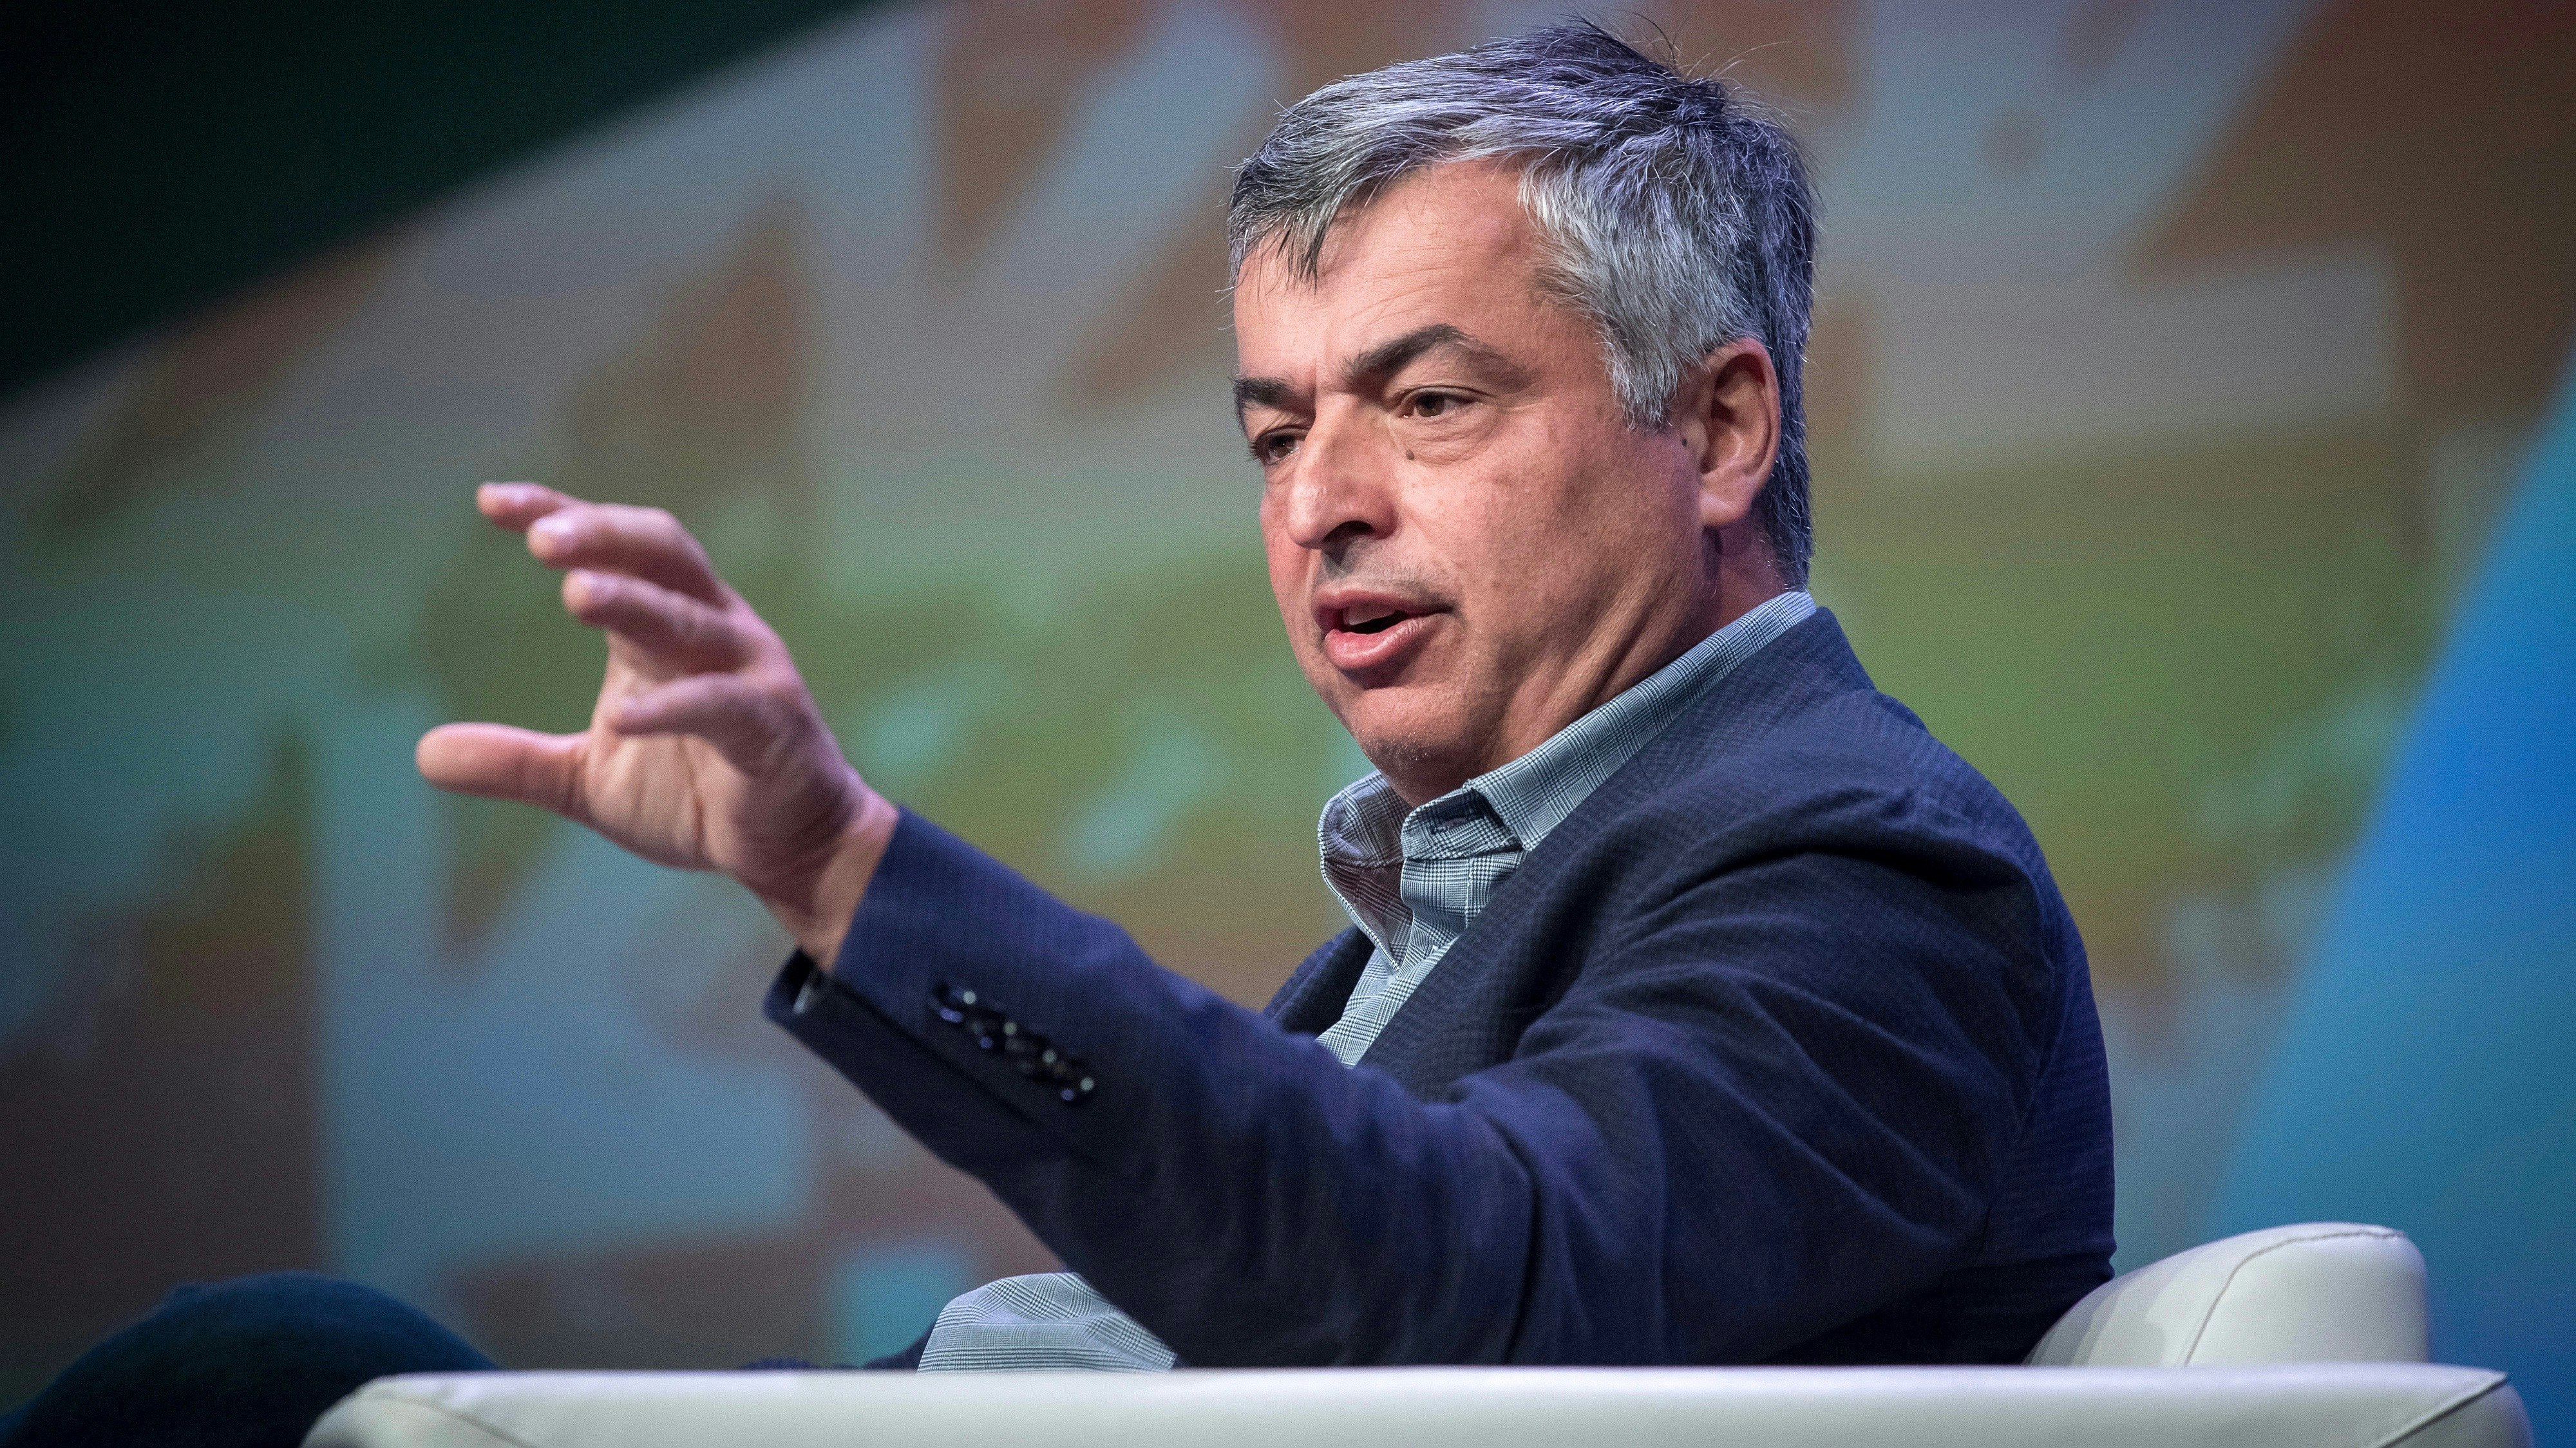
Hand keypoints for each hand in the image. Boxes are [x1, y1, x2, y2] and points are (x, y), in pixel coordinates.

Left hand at [416, 483, 895, 961]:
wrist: (789, 848)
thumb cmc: (694, 793)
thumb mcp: (587, 778)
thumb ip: (516, 761)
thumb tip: (422, 754)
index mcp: (664, 627)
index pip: (613, 550)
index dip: (560, 515)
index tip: (491, 502)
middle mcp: (712, 630)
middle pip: (662, 553)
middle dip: (604, 536)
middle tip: (540, 537)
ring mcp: (747, 674)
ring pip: (691, 618)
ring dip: (636, 601)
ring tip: (574, 592)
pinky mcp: (770, 726)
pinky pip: (720, 705)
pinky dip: (673, 706)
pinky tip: (621, 716)